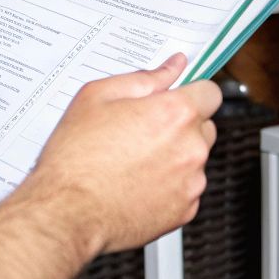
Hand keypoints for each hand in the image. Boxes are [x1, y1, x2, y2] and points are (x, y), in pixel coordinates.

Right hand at [22, 53, 222, 254]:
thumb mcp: (98, 97)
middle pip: (205, 127)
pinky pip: (187, 189)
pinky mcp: (186, 210)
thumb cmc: (76, 157)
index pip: (211, 93)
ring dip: (176, 157)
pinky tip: (138, 184)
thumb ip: (145, 78)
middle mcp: (192, 147)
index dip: (192, 94)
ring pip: (195, 160)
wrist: (66, 212)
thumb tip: (173, 66)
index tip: (176, 100)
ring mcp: (192, 181)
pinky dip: (170, 187)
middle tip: (143, 133)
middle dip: (182, 126)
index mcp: (176, 114)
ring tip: (135, 162)